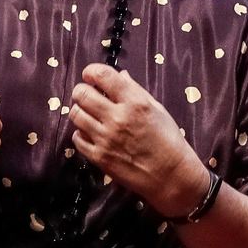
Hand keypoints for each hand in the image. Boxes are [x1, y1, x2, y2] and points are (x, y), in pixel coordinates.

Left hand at [68, 64, 206, 213]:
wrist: (171, 176)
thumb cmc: (169, 140)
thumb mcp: (157, 109)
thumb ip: (136, 90)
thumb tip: (120, 75)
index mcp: (135, 102)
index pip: (103, 75)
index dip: (91, 71)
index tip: (91, 75)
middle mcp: (118, 117)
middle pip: (82, 94)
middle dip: (81, 90)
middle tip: (86, 94)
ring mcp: (106, 138)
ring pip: (76, 115)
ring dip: (80, 111)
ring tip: (89, 114)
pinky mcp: (99, 157)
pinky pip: (77, 138)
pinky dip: (81, 133)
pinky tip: (91, 134)